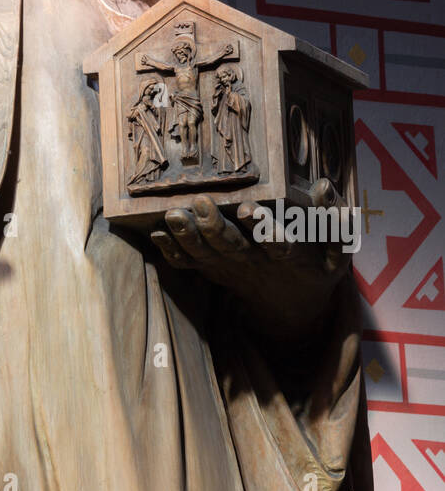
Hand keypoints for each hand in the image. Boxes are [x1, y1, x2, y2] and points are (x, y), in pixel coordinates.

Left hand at [150, 179, 350, 344]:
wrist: (290, 305)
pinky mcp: (213, 270)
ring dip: (188, 237)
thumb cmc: (314, 266)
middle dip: (216, 228)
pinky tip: (156, 235)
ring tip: (172, 215)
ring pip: (207, 255)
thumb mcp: (334, 251)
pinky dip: (174, 252)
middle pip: (233, 247)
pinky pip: (191, 263)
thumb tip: (323, 185)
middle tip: (201, 203)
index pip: (275, 242)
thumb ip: (334, 222)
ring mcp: (231, 268)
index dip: (262, 228)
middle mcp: (255, 263)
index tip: (250, 210)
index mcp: (288, 256)